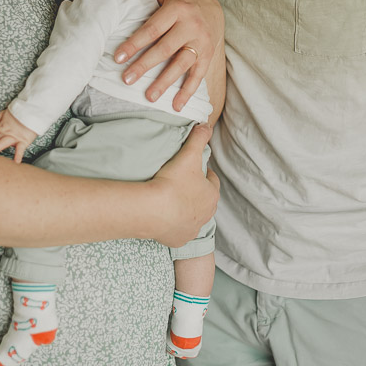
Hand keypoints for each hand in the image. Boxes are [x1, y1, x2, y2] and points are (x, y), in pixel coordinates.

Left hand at [0, 110, 37, 163]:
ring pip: (2, 143)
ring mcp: (14, 136)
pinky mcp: (23, 140)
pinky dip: (18, 156)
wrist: (33, 110)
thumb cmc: (22, 111)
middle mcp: (6, 132)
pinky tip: (16, 162)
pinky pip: (20, 149)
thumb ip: (1, 116)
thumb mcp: (8, 112)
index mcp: (2, 126)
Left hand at [114, 0, 223, 110]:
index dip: (135, 43)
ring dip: (165, 81)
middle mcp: (192, 25)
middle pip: (165, 49)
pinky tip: (176, 106)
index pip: (153, 28)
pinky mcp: (209, 55)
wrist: (214, 7)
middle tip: (127, 79)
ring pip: (182, 64)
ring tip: (149, 96)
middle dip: (145, 65)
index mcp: (177, 8)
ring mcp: (202, 42)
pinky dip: (188, 91)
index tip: (118, 57)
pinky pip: (198, 75)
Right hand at [148, 123, 219, 246]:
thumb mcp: (188, 155)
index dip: (202, 173)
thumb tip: (206, 125)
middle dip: (195, 192)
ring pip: (192, 217)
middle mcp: (206, 214)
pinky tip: (164, 216)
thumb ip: (198, 138)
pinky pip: (178, 231)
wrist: (154, 210)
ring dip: (185, 209)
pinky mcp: (179, 240)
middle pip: (203, 200)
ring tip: (170, 199)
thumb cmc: (173, 182)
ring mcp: (192, 229)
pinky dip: (173, 224)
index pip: (211, 180)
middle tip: (179, 183)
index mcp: (212, 194)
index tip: (191, 169)